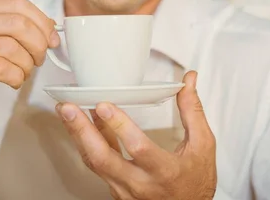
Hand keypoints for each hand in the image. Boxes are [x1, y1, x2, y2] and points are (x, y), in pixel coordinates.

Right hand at [0, 0, 58, 127]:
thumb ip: (7, 24)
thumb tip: (49, 26)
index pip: (20, 4)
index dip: (43, 21)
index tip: (52, 39)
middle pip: (20, 25)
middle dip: (40, 44)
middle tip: (40, 58)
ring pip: (12, 48)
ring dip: (28, 64)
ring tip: (24, 72)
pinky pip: (1, 68)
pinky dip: (16, 77)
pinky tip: (14, 81)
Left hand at [56, 71, 216, 199]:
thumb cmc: (196, 182)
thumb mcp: (203, 146)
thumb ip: (193, 111)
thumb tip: (188, 81)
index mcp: (164, 171)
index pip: (138, 148)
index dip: (119, 126)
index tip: (104, 105)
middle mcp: (141, 184)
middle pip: (103, 159)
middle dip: (82, 131)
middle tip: (68, 108)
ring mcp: (125, 190)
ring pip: (95, 163)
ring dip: (78, 135)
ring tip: (67, 111)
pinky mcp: (116, 191)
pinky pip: (97, 166)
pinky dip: (88, 144)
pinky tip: (83, 125)